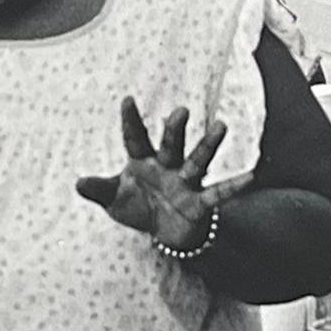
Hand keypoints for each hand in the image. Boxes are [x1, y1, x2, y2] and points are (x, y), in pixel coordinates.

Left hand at [74, 98, 243, 250]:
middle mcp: (167, 166)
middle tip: (181, 111)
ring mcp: (186, 182)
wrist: (164, 231)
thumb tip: (78, 182)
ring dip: (209, 145)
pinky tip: (251, 176)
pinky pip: (219, 194)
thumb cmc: (137, 207)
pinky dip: (234, 186)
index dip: (131, 120)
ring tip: (221, 126)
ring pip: (198, 160)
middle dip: (175, 129)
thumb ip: (99, 190)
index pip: (135, 138)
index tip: (126, 100)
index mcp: (143, 161)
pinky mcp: (200, 202)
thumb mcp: (114, 200)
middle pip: (171, 144)